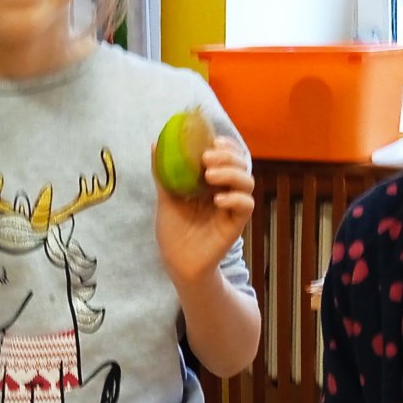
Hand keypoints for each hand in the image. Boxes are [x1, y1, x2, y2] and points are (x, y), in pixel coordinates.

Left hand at [154, 134, 255, 286]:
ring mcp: (232, 207)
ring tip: (209, 175)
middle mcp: (226, 191)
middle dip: (227, 156)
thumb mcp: (165, 197)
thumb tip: (154, 143)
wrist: (177, 262)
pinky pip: (246, 205)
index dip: (226, 145)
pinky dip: (235, 198)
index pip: (228, 156)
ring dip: (231, 173)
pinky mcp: (236, 224)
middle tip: (206, 158)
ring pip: (247, 182)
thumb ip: (163, 172)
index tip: (212, 140)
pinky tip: (217, 199)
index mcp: (212, 182)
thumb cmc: (173, 231)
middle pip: (241, 165)